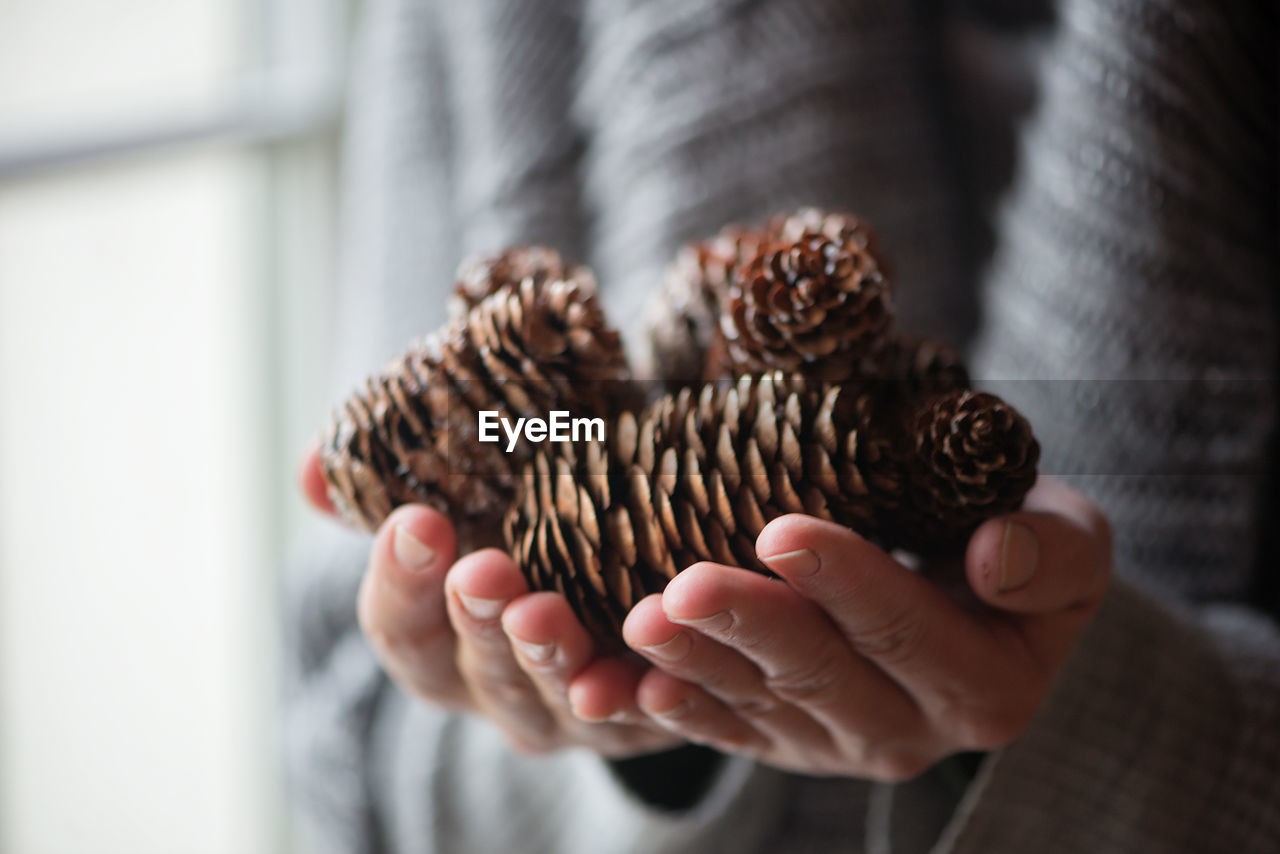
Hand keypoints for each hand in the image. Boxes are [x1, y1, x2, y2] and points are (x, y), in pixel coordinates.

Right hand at [298, 447, 679, 756]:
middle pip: (478, 669)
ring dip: (549, 658)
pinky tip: (645, 662)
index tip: (417, 521)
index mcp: (440, 646)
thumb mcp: (466, 506)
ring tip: (548, 611)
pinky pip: (646, 716)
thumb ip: (390, 490)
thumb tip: (314, 472)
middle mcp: (499, 691)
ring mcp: (571, 715)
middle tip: (485, 571)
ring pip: (556, 700)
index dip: (402, 580)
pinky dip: (642, 695)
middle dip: (478, 621)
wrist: (629, 576)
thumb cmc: (528, 530)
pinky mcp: (648, 719)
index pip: (401, 627)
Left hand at [622, 478, 1111, 779]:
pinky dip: (681, 711)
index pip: (907, 631)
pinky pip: (729, 731)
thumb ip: (1053, 551)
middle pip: (820, 675)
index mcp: (987, 686)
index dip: (846, 584)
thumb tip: (994, 557)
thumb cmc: (1014, 543)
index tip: (782, 532)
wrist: (981, 595)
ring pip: (761, 703)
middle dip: (750, 626)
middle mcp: (913, 732)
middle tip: (684, 584)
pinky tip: (632, 688)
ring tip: (640, 621)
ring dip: (697, 663)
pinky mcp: (789, 742)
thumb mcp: (1070, 539)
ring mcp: (842, 744)